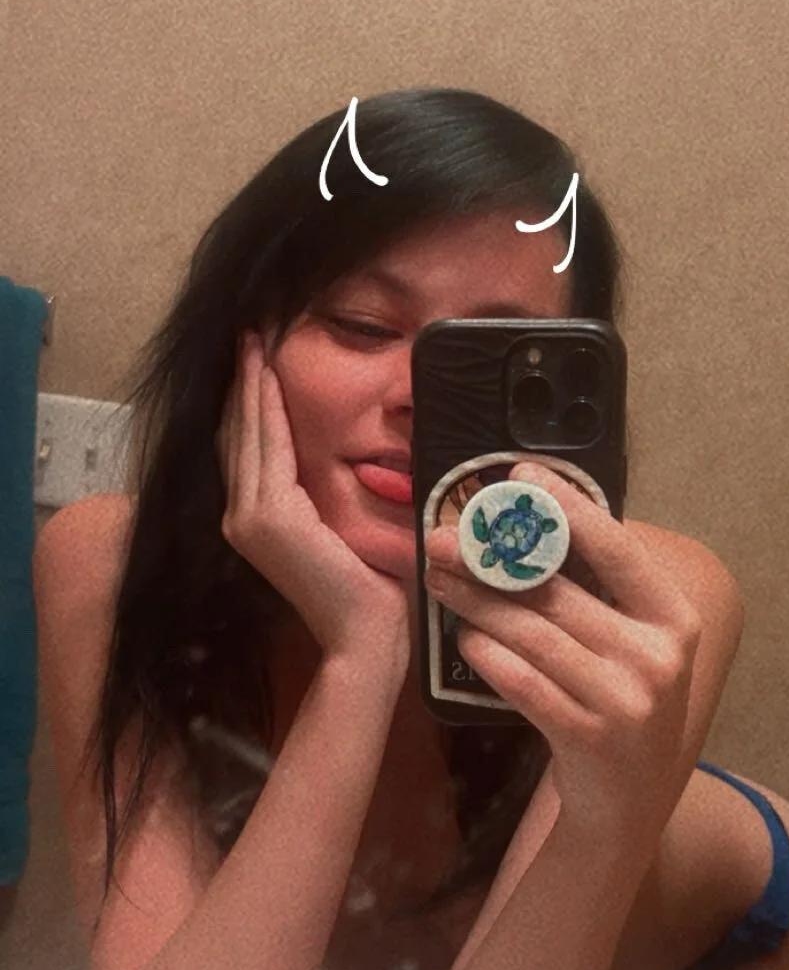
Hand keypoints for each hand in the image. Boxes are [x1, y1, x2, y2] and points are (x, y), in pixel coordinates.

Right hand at [217, 331, 409, 674]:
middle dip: (243, 381)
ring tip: (253, 340)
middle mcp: (242, 516)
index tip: (254, 360)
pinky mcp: (268, 516)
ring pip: (248, 432)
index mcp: (257, 521)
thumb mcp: (341, 528)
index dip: (247, 402)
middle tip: (248, 333)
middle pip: (238, 433)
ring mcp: (250, 516)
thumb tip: (346, 455)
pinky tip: (268, 373)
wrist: (367, 635)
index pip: (247, 448)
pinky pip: (267, 445)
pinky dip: (265, 406)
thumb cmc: (370, 589)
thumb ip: (326, 496)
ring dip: (250, 383)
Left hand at [423, 462, 702, 842]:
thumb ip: (606, 593)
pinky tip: (464, 637)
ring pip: (532, 634)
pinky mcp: (587, 736)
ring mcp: (624, 700)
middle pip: (559, 592)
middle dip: (492, 558)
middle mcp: (656, 657)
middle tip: (442, 535)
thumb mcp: (638, 646)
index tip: (520, 475)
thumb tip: (537, 521)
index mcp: (675, 620)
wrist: (629, 803)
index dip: (568, 507)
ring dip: (476, 603)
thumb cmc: (624, 704)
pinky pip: (522, 682)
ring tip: (439, 580)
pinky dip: (487, 655)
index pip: (618, 549)